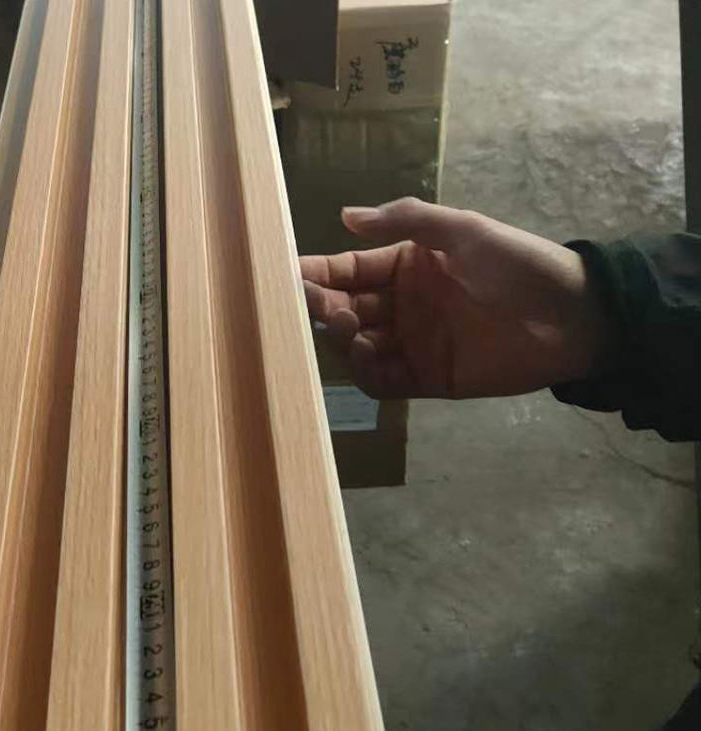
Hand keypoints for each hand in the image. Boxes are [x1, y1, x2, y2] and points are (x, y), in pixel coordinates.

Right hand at [300, 198, 609, 398]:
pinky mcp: (427, 379)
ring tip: (347, 326)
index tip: (289, 276)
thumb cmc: (518, 265)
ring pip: (358, 347)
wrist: (573, 317)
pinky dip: (367, 372)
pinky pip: (384, 381)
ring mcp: (413, 344)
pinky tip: (366, 355)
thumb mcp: (464, 230)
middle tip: (313, 305)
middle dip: (323, 307)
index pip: (350, 270)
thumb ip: (406, 221)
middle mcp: (403, 306)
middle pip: (346, 309)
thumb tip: (345, 217)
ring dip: (343, 339)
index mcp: (407, 266)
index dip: (319, 273)